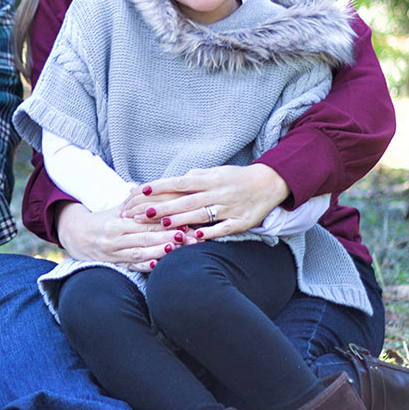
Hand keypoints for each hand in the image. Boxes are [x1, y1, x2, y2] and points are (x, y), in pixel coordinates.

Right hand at [56, 201, 187, 272]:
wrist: (76, 236)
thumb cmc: (102, 220)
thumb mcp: (116, 208)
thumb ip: (135, 201)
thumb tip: (153, 188)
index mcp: (117, 223)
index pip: (144, 222)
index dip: (164, 223)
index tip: (183, 222)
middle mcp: (114, 238)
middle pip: (145, 238)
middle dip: (168, 238)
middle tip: (189, 237)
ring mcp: (114, 253)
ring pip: (139, 253)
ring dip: (159, 252)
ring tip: (177, 249)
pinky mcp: (114, 264)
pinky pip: (130, 266)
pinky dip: (143, 266)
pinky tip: (156, 265)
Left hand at [121, 164, 290, 239]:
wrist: (268, 183)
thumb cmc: (236, 178)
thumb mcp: (215, 172)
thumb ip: (194, 177)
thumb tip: (172, 181)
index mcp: (208, 179)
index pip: (179, 182)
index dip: (160, 186)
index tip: (141, 190)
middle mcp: (216, 192)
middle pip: (185, 200)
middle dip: (162, 208)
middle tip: (140, 214)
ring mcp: (228, 207)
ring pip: (201, 214)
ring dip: (182, 219)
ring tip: (163, 224)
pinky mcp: (240, 221)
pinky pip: (223, 228)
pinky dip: (210, 232)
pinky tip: (195, 237)